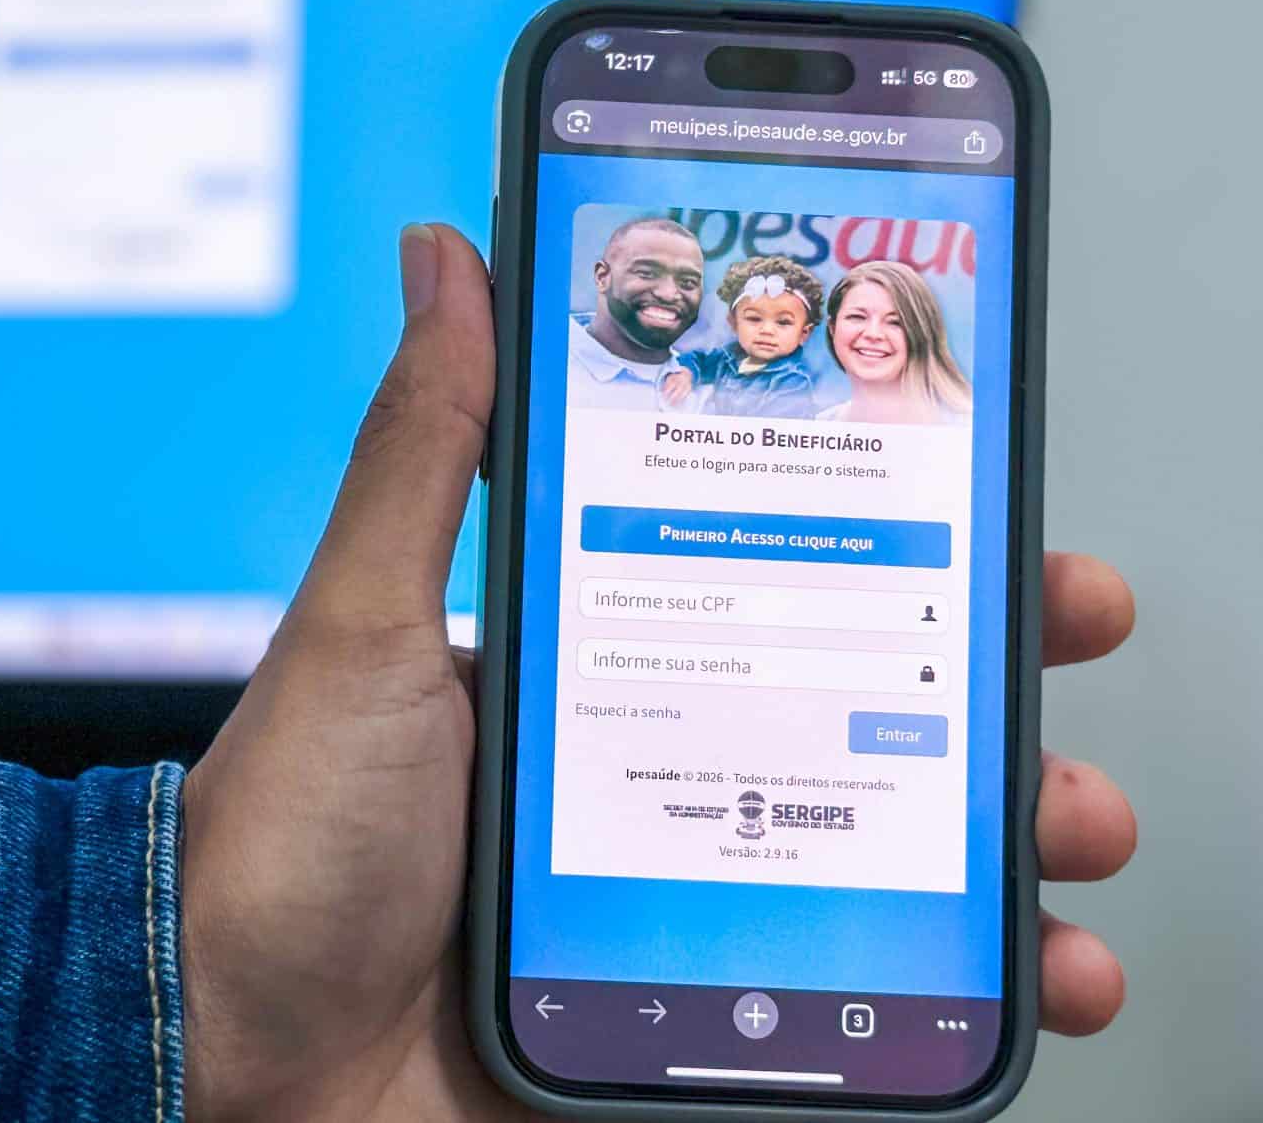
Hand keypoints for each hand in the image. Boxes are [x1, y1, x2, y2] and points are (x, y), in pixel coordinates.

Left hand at [180, 223, 1136, 1121]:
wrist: (232, 1050)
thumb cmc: (283, 832)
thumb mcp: (364, 619)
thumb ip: (426, 448)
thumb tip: (444, 254)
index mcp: (588, 657)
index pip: (771, 569)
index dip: (892, 531)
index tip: (988, 496)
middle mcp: (648, 762)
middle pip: (859, 701)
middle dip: (984, 669)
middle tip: (1059, 633)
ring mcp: (678, 890)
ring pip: (889, 845)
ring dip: (1009, 828)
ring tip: (1065, 825)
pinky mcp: (689, 1006)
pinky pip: (854, 989)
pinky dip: (956, 985)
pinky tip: (1024, 969)